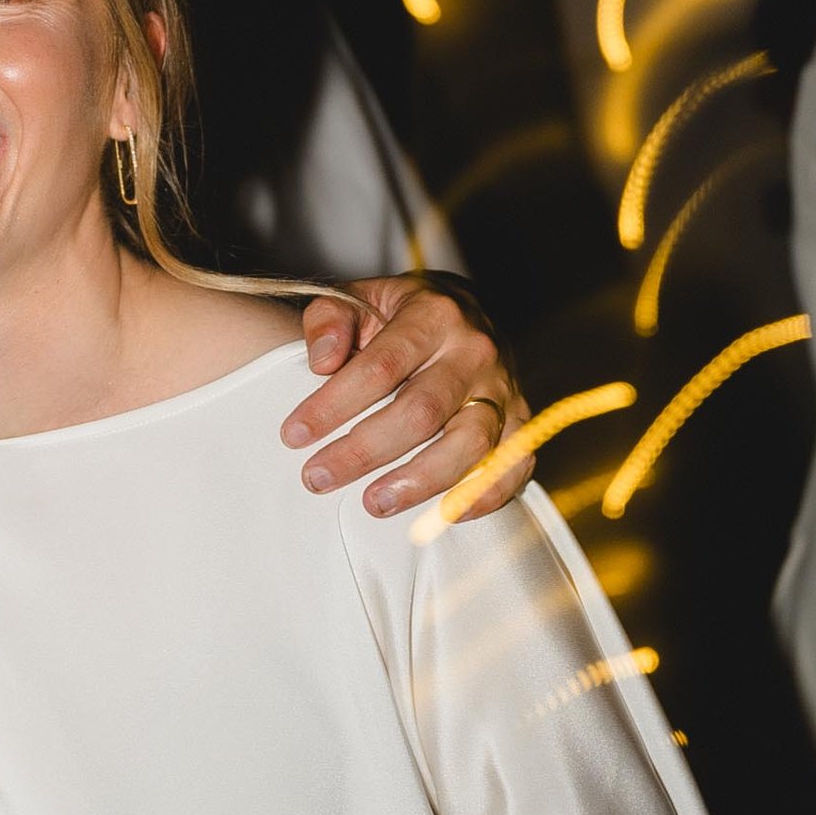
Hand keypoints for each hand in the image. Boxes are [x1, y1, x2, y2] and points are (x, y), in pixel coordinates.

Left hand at [285, 274, 527, 517]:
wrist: (465, 312)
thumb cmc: (399, 315)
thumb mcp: (360, 299)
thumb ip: (330, 320)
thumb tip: (322, 362)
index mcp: (434, 315)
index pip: (381, 365)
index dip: (334, 404)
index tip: (294, 435)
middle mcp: (475, 351)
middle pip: (422, 410)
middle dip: (364, 450)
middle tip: (317, 478)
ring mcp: (504, 389)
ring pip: (470, 443)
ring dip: (420, 481)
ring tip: (373, 503)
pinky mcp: (522, 422)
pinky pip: (513, 465)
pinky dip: (481, 495)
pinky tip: (442, 515)